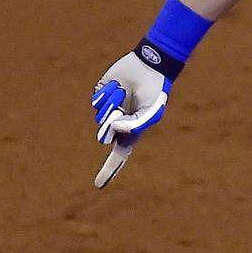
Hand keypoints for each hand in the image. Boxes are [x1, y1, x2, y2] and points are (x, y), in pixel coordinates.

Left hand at [91, 51, 170, 188]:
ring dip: (112, 105)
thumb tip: (113, 127)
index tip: (98, 185)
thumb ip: (136, 124)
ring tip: (125, 93)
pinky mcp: (101, 95)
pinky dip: (107, 94)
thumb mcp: (152, 111)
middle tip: (120, 112)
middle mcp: (116, 122)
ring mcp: (108, 109)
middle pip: (105, 135)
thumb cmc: (154, 91)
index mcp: (131, 131)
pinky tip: (118, 86)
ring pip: (99, 116)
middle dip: (111, 125)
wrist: (149, 67)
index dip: (109, 170)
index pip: (119, 155)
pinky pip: (96, 101)